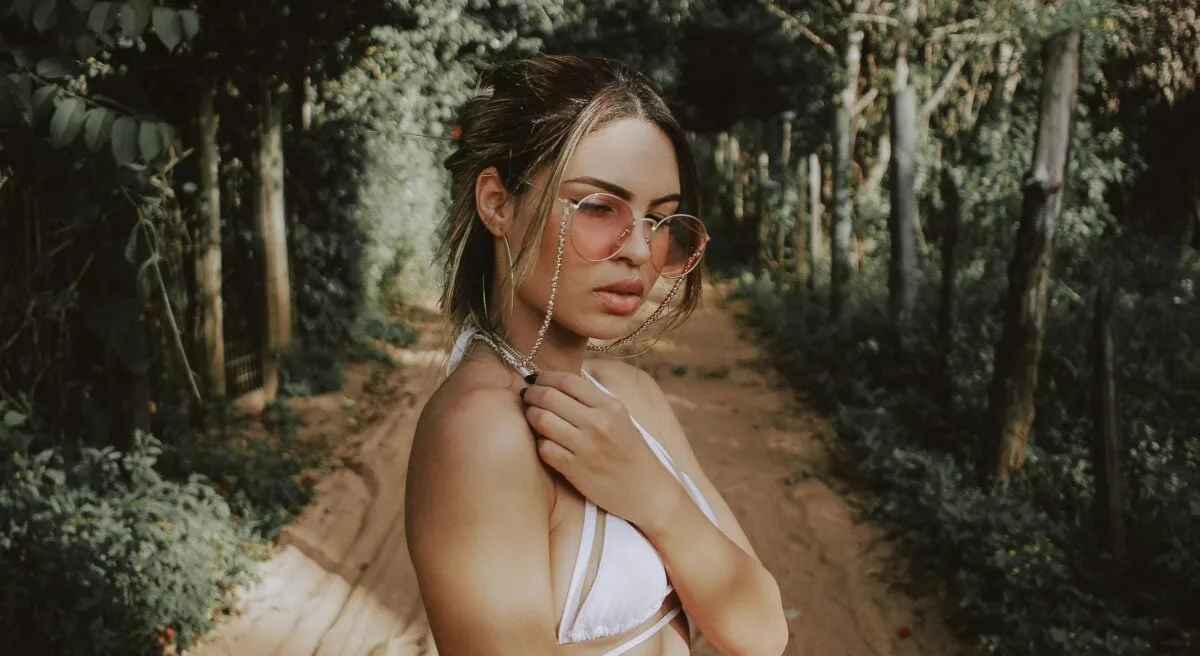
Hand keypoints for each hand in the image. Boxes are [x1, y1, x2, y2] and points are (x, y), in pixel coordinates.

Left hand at [520, 371, 682, 528]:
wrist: (647, 491)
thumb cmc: (631, 453)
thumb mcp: (621, 418)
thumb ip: (594, 401)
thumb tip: (559, 383)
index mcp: (610, 406)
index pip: (567, 380)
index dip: (545, 377)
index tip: (537, 381)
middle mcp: (598, 423)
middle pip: (548, 397)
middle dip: (531, 394)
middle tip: (527, 397)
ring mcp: (585, 447)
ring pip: (541, 421)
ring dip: (530, 416)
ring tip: (532, 417)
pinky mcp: (575, 469)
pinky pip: (544, 448)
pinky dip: (539, 443)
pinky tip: (544, 442)